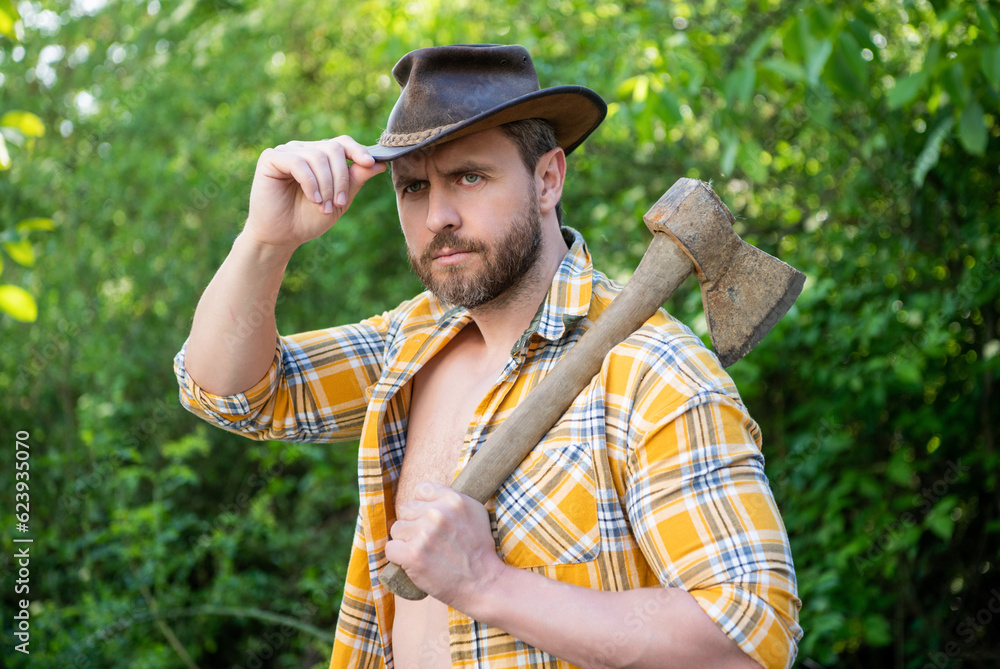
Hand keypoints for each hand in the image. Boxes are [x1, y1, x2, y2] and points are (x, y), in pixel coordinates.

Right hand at [243, 136, 385, 249]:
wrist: (282, 236)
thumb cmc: (308, 219)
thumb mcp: (339, 200)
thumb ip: (355, 179)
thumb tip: (379, 163)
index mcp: (320, 156)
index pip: (342, 143)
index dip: (358, 150)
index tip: (370, 163)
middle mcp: (303, 149)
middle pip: (333, 149)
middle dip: (341, 178)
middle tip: (340, 202)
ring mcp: (286, 151)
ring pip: (317, 157)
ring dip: (326, 185)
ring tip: (324, 207)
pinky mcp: (271, 158)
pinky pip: (298, 162)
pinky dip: (310, 183)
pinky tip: (314, 199)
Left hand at [385, 482, 506, 608]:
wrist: (483, 583)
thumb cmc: (479, 550)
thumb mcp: (475, 513)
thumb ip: (452, 500)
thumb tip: (429, 495)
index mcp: (453, 500)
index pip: (421, 490)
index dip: (423, 506)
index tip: (430, 520)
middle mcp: (438, 513)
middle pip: (406, 509)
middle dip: (413, 524)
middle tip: (429, 541)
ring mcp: (424, 534)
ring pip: (397, 529)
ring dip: (405, 541)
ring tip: (423, 553)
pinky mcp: (413, 555)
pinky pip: (390, 548)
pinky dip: (398, 557)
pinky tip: (413, 562)